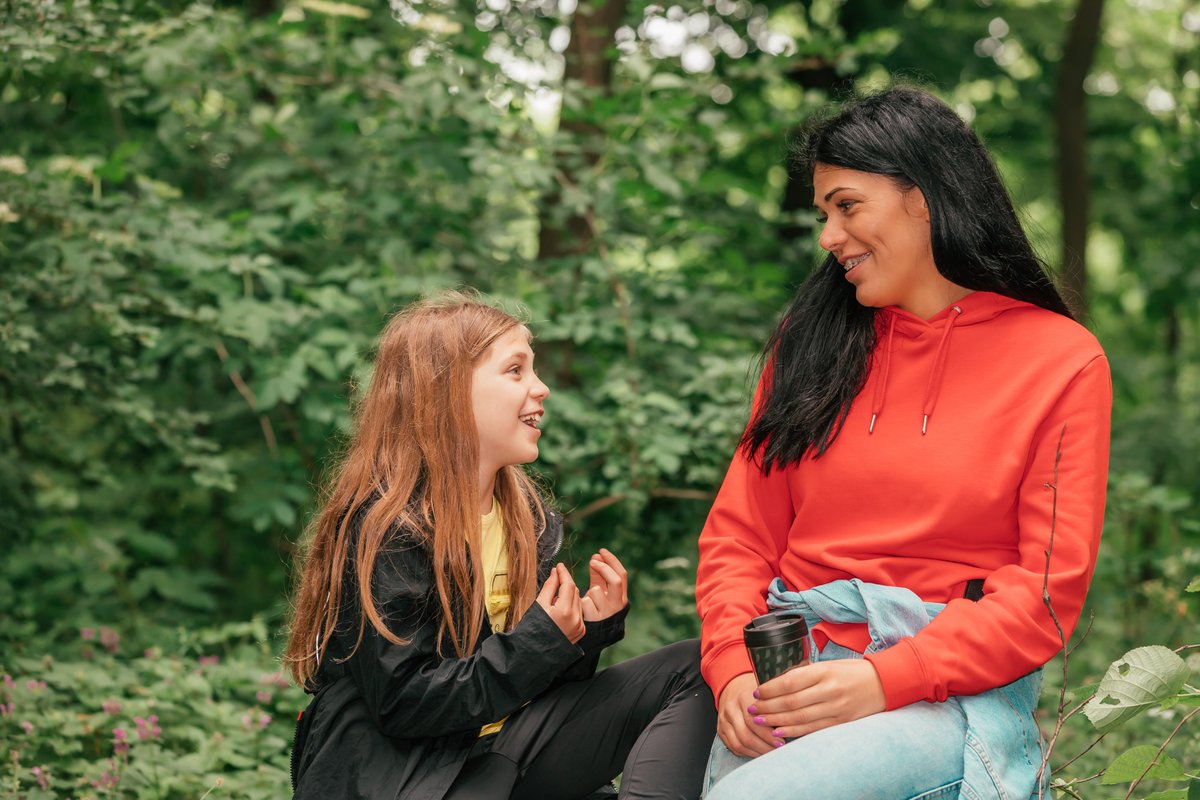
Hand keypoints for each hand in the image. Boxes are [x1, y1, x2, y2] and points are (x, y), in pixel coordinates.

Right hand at [536, 563, 584, 643]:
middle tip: (555, 578)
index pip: (568, 585)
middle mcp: (576, 619)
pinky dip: (571, 606)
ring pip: (577, 601)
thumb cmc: (533, 629)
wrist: (535, 654)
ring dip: (569, 595)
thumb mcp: (539, 605)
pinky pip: (578, 612)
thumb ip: (549, 587)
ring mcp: (580, 626)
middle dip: (566, 583)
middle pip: (574, 592)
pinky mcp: (581, 632)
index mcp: (565, 611)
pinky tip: (560, 609)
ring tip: (555, 598)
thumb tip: (556, 572)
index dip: (564, 573)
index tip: (559, 566)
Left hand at [580, 548, 627, 621]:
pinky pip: (585, 601)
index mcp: (621, 596)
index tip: (601, 551)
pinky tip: (583, 609)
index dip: (612, 561)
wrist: (596, 634)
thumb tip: (596, 556)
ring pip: (596, 590)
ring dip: (589, 591)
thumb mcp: (601, 591)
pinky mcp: (595, 619)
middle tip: (592, 561)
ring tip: (588, 599)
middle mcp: (617, 604)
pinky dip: (582, 602)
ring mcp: (607, 612)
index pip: (622, 574)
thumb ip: (599, 575)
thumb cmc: (598, 608)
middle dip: (603, 568)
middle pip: (615, 580)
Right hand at [717, 672, 779, 756]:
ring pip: (739, 744)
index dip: (769, 735)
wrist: (732, 686)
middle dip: (764, 747)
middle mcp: (731, 709)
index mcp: (743, 697)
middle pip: (746, 736)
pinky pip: (734, 747)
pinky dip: (748, 753)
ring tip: (770, 754)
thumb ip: (774, 708)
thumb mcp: (765, 693)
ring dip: (757, 752)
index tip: (782, 742)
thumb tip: (790, 727)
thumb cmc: (753, 691)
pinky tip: (759, 753)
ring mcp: (724, 721)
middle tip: (778, 751)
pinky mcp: (721, 730)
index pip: (754, 722)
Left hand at [751, 659, 884, 738]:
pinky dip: (794, 732)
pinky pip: (812, 729)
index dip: (770, 689)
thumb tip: (779, 682)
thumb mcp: (829, 665)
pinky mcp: (841, 722)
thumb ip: (807, 673)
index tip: (756, 691)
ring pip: (799, 718)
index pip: (790, 682)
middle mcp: (829, 690)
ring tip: (759, 721)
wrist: (884, 684)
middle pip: (790, 702)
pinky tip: (779, 732)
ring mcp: (836, 708)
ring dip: (776, 721)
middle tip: (752, 709)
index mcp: (824, 671)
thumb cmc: (853, 672)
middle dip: (767, 706)